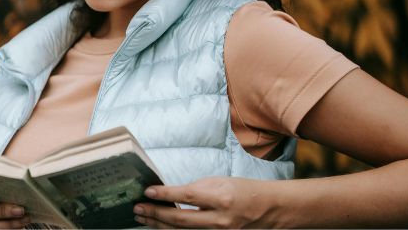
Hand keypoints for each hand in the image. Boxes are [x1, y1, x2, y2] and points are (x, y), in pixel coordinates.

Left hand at [133, 177, 277, 227]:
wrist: (270, 208)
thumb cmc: (244, 191)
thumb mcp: (220, 182)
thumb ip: (196, 189)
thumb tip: (170, 194)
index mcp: (222, 198)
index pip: (187, 196)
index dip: (165, 194)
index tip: (148, 191)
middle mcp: (220, 219)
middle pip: (180, 220)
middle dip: (155, 214)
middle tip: (138, 208)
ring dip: (159, 225)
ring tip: (143, 217)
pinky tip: (161, 226)